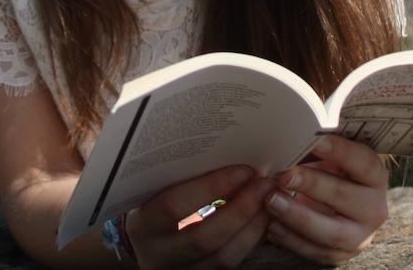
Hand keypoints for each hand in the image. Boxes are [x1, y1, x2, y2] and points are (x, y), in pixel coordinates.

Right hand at [127, 164, 272, 268]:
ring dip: (253, 226)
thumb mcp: (160, 189)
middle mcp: (158, 254)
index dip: (212, 187)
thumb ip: (186, 176)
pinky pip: (231, 263)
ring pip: (223, 257)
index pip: (174, 205)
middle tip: (264, 184)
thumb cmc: (156, 202)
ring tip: (269, 199)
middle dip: (241, 209)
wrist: (148, 242)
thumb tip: (234, 153)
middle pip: (204, 237)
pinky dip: (251, 240)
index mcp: (142, 224)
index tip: (243, 169)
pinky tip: (262, 219)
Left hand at [263, 134, 388, 264]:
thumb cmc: (331, 172)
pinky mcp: (342, 254)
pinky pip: (317, 252)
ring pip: (333, 233)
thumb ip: (319, 146)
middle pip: (345, 197)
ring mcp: (360, 236)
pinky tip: (272, 225)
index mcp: (375, 177)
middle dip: (312, 185)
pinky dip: (292, 240)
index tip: (315, 140)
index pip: (363, 162)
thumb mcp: (332, 157)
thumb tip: (295, 131)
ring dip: (299, 217)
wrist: (338, 207)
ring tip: (272, 201)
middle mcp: (374, 208)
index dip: (341, 151)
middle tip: (283, 175)